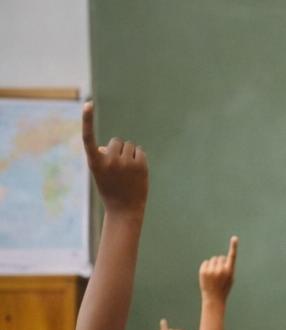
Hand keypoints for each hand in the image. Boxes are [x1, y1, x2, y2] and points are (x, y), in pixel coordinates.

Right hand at [81, 101, 147, 215]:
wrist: (125, 211)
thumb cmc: (110, 191)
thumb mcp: (100, 174)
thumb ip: (101, 157)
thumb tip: (106, 146)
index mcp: (95, 162)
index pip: (88, 137)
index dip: (87, 120)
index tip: (88, 104)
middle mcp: (109, 160)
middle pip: (116, 141)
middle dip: (118, 151)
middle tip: (119, 169)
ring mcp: (126, 163)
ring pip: (128, 146)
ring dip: (129, 154)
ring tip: (128, 172)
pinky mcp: (140, 166)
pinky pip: (140, 151)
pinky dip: (139, 158)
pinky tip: (137, 171)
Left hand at [199, 236, 238, 302]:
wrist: (214, 298)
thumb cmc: (224, 288)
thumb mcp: (230, 279)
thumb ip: (227, 268)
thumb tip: (220, 258)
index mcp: (230, 272)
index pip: (232, 257)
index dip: (234, 247)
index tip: (235, 238)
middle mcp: (221, 270)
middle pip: (220, 257)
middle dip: (220, 263)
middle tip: (219, 275)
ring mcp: (212, 270)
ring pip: (213, 259)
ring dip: (213, 265)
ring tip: (214, 276)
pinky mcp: (203, 271)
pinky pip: (206, 262)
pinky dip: (207, 267)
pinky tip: (208, 275)